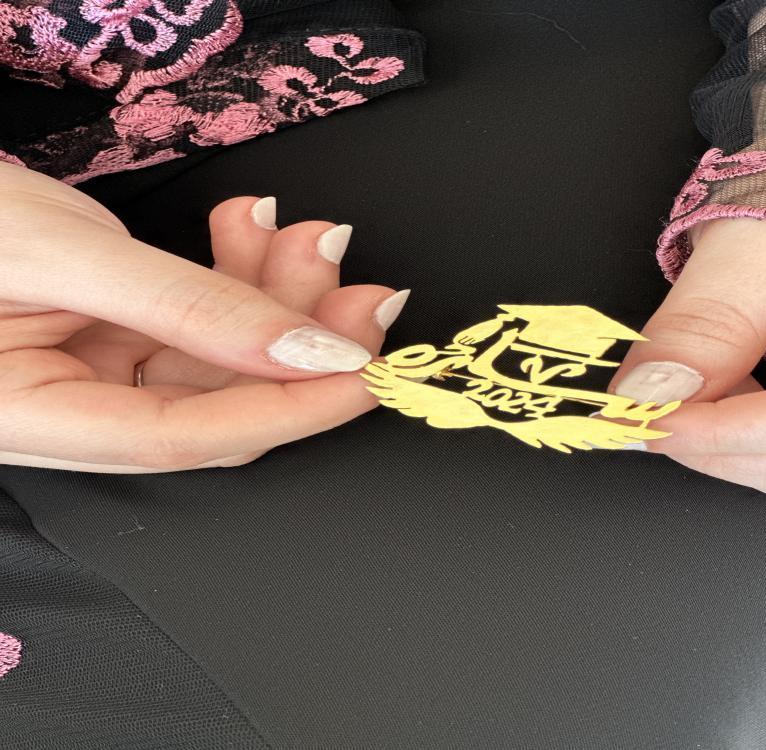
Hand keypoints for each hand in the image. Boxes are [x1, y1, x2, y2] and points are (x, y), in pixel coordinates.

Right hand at [0, 163, 406, 471]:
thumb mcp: (61, 252)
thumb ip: (187, 306)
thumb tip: (306, 352)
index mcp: (32, 420)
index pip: (186, 439)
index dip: (288, 410)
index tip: (364, 375)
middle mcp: (72, 411)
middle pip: (218, 400)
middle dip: (298, 343)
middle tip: (362, 292)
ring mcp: (97, 371)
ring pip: (219, 357)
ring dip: (277, 297)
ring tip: (310, 236)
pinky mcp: (116, 333)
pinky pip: (199, 319)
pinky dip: (238, 276)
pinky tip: (257, 231)